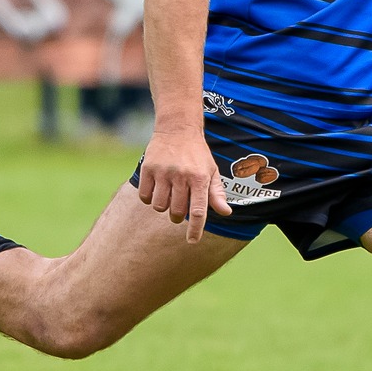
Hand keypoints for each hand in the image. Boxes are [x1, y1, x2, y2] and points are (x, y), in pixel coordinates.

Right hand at [137, 126, 231, 242]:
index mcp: (200, 178)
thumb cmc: (197, 154)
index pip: (198, 211)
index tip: (192, 241)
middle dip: (178, 216)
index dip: (195, 229)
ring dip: (164, 207)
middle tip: (179, 206)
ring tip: (168, 195)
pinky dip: (149, 198)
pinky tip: (156, 188)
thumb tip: (226, 212)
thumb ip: (217, 193)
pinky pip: (145, 197)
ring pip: (160, 207)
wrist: (177, 128)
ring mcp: (163, 172)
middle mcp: (181, 175)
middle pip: (177, 212)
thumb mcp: (212, 171)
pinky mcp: (147, 169)